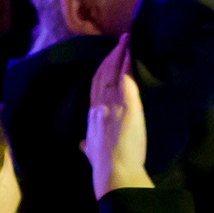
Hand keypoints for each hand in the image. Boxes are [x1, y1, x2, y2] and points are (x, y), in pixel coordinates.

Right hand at [84, 35, 150, 197]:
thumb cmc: (104, 164)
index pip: (96, 86)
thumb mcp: (91, 152)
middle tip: (120, 42)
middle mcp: (100, 105)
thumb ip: (87, 146)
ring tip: (127, 42)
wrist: (114, 170)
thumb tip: (81, 144)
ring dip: (120, 55)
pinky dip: (128, 66)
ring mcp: (114, 104)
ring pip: (115, 73)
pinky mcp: (129, 106)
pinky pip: (127, 81)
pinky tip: (132, 55)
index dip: (101, 70)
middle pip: (104, 74)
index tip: (107, 59)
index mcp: (92, 115)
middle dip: (111, 56)